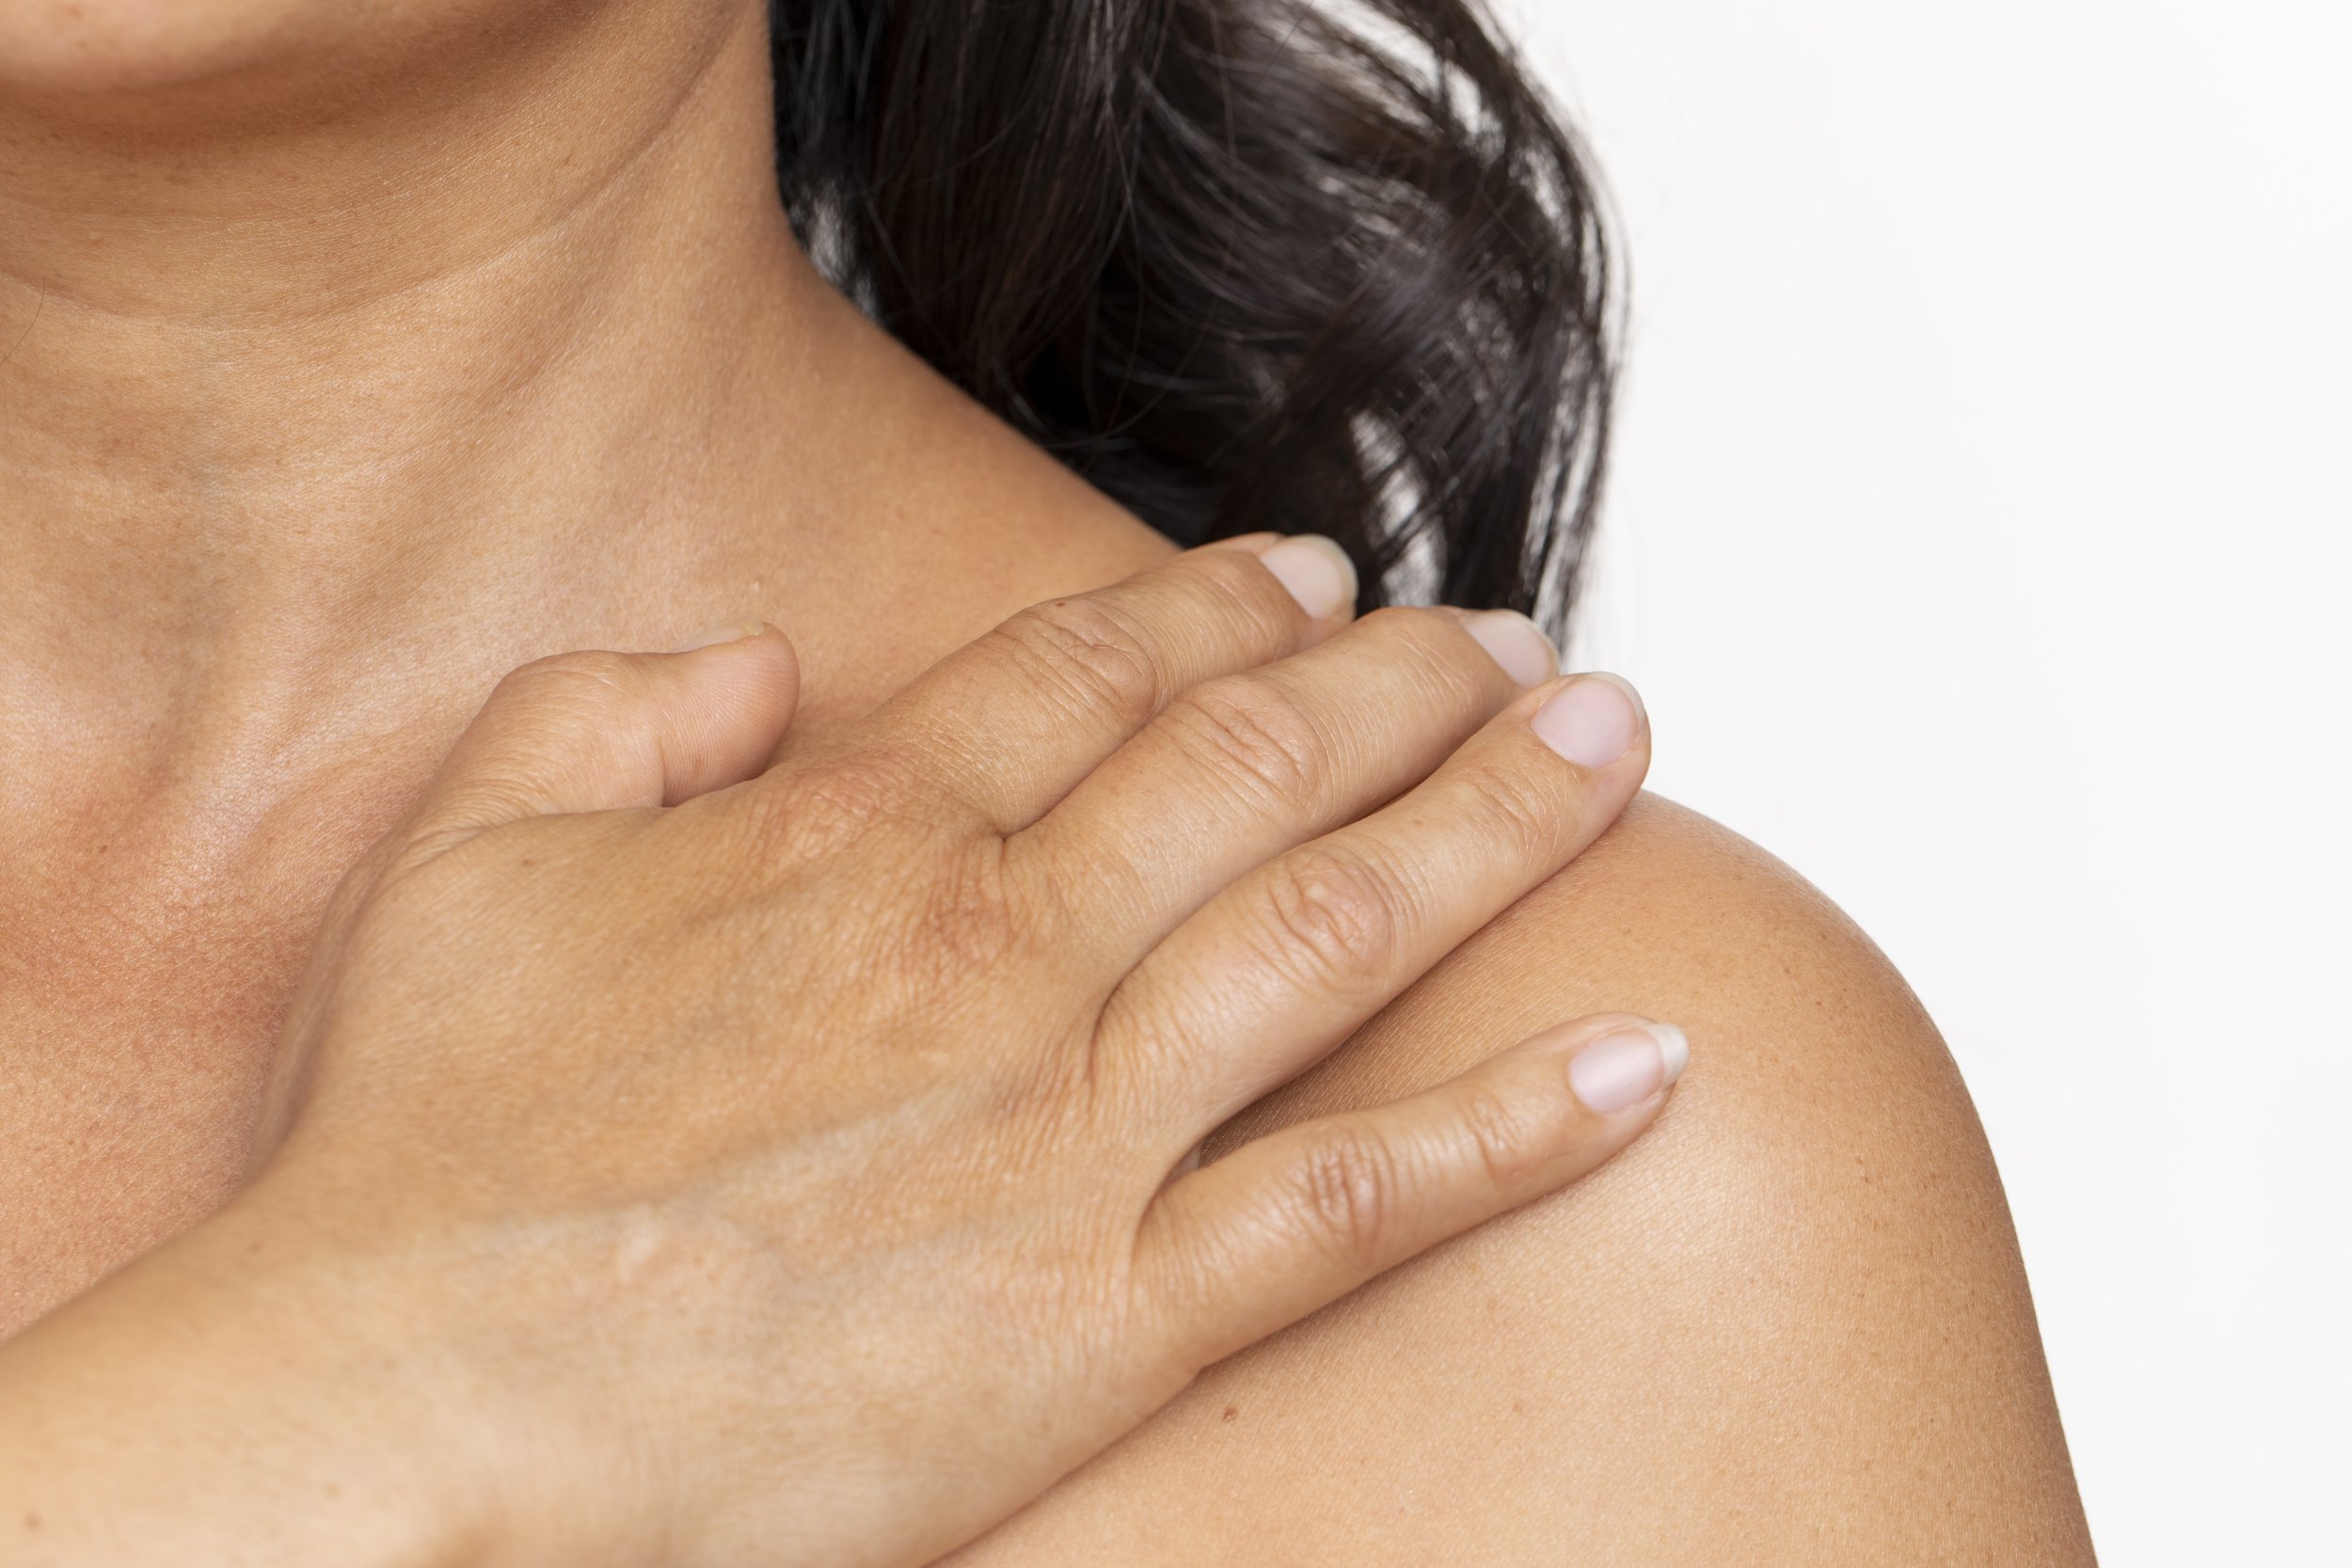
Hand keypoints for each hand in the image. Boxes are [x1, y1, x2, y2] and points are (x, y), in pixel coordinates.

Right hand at [0, 536, 1682, 1567]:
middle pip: (1259, 764)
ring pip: (1339, 930)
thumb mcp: (469, 849)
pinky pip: (1352, 1202)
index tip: (1315, 575)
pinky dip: (1512, 1129)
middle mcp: (991, 943)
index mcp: (853, 829)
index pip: (1091, 669)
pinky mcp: (1098, 1315)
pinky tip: (1639, 1066)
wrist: (395, 1398)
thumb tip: (753, 658)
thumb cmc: (420, 1142)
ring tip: (1609, 749)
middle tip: (1515, 641)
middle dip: (1411, 682)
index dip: (1225, 606)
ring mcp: (1059, 1125)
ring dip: (1498, 823)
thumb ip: (614, 709)